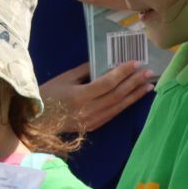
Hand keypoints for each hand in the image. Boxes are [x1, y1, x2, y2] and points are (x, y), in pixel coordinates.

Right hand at [37, 60, 153, 134]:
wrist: (38, 121)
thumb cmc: (49, 95)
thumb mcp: (66, 78)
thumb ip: (86, 70)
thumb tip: (104, 62)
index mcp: (80, 96)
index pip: (108, 83)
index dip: (123, 73)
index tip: (136, 62)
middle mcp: (89, 110)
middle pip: (117, 95)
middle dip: (135, 82)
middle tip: (149, 72)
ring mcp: (93, 120)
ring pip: (119, 106)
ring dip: (135, 95)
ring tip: (148, 84)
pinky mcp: (94, 126)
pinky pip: (114, 113)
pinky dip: (126, 104)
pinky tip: (135, 97)